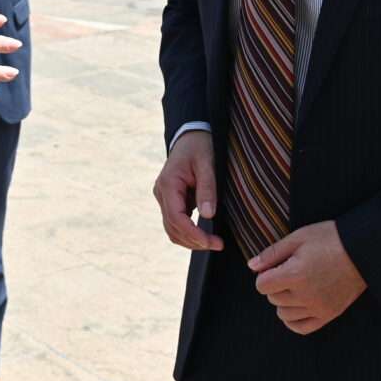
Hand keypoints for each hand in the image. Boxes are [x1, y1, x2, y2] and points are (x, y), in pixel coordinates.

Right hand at [153, 131, 222, 252]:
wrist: (191, 135)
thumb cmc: (200, 146)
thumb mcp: (208, 164)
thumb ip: (207, 188)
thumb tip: (208, 216)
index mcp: (168, 183)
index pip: (176, 218)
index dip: (193, 234)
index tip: (211, 242)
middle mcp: (161, 193)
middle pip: (172, 227)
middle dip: (194, 241)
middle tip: (218, 244)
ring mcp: (163, 197)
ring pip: (172, 229)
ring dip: (190, 240)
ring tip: (213, 242)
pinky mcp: (170, 200)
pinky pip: (176, 222)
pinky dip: (188, 232)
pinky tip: (205, 234)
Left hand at [249, 221, 367, 335]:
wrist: (363, 250)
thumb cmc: (330, 239)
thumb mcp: (299, 237)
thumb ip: (272, 253)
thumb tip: (251, 266)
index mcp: (295, 274)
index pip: (262, 285)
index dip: (265, 274)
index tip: (276, 265)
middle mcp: (305, 295)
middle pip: (273, 299)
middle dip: (276, 285)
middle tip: (290, 271)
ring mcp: (318, 307)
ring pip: (284, 314)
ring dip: (284, 301)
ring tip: (296, 286)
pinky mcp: (329, 314)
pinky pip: (301, 327)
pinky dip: (293, 319)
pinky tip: (297, 306)